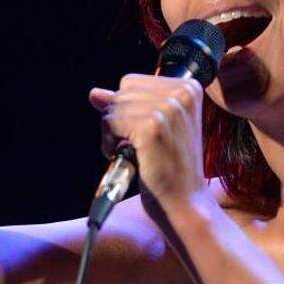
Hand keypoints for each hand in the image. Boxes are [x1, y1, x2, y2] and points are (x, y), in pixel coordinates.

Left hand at [88, 75, 207, 209]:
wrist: (185, 202)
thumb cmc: (170, 168)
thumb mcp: (154, 128)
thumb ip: (128, 105)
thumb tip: (95, 94)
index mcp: (188, 88)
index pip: (133, 82)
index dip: (129, 109)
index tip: (144, 132)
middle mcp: (182, 92)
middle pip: (122, 91)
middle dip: (121, 119)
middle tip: (140, 146)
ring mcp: (168, 108)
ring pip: (114, 107)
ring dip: (114, 133)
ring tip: (136, 153)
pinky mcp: (152, 126)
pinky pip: (110, 122)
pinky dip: (109, 143)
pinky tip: (127, 157)